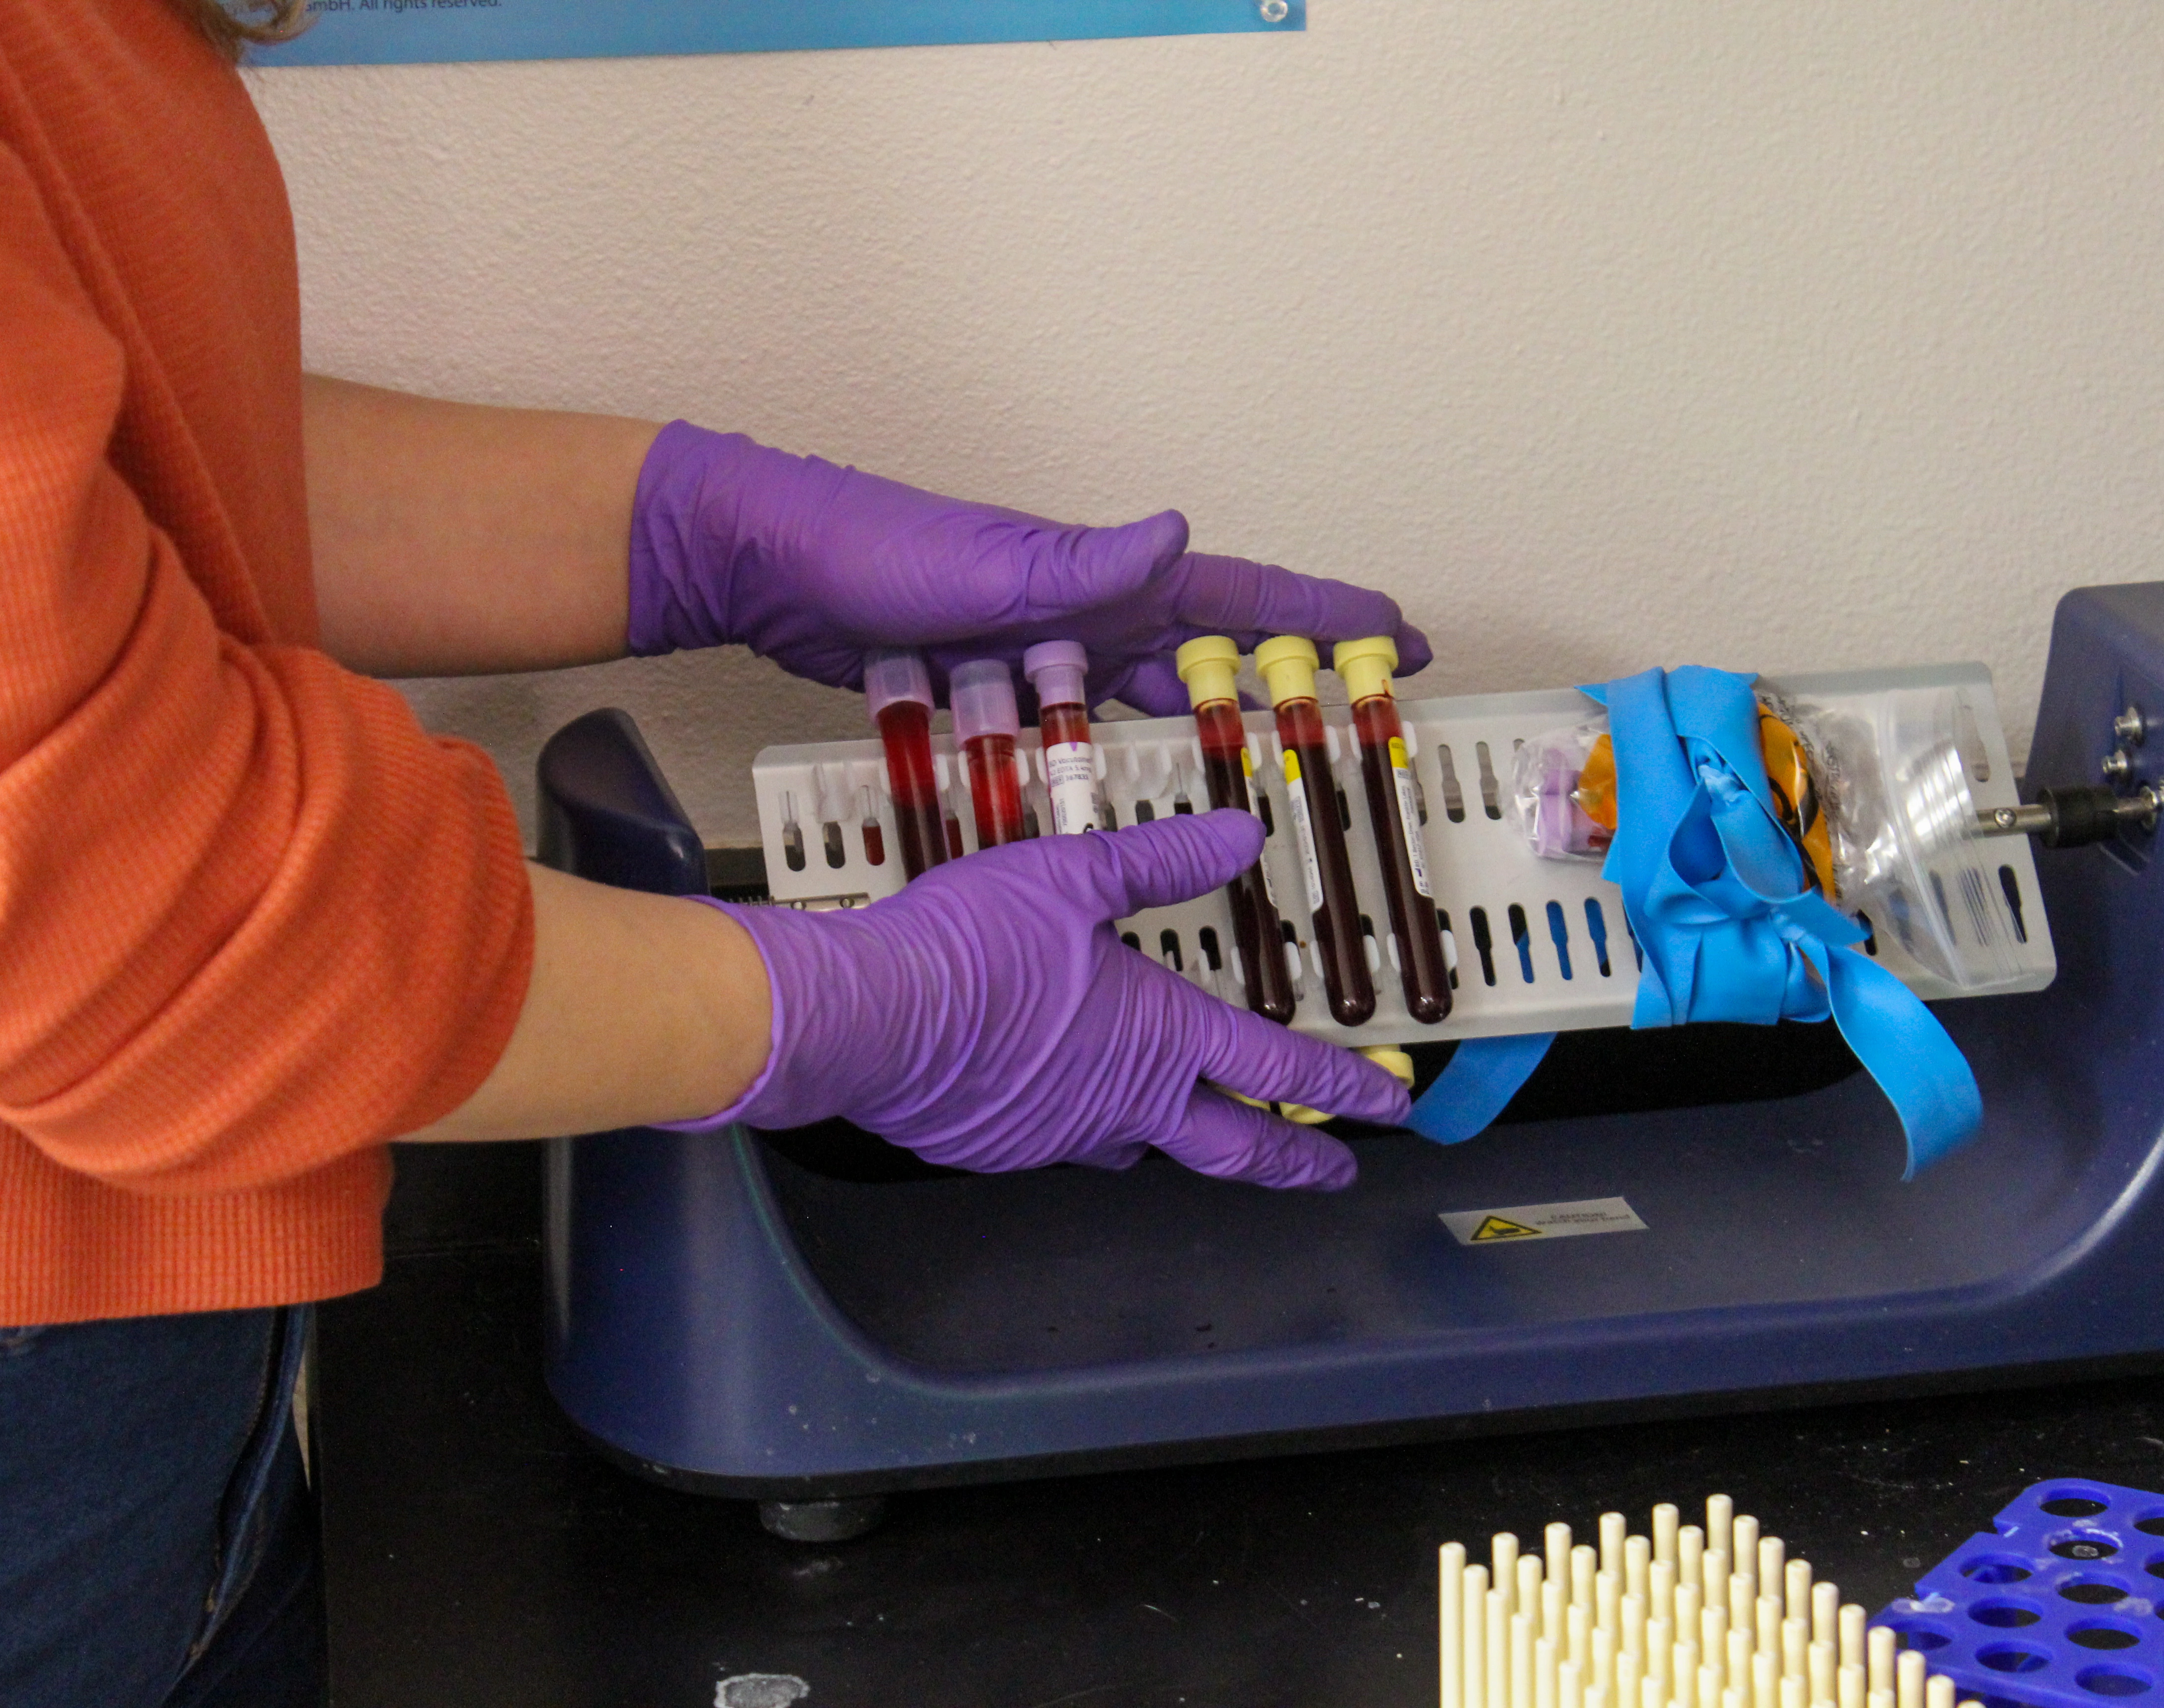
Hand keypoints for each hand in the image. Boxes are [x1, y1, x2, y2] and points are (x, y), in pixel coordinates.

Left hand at [626, 423, 1430, 714]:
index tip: (1400, 637)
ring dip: (1199, 726)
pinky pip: (1071, 722)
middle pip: (1209, 653)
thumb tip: (1171, 536)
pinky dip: (1104, 753)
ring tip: (1258, 777)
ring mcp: (1039, 646)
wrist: (764, 560)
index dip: (1323, 618)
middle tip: (1354, 718)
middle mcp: (1083, 610)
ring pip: (1142, 695)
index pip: (1237, 597)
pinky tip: (1115, 788)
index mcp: (1101, 578)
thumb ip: (1078, 562)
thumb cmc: (864, 546)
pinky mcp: (990, 678)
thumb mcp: (981, 562)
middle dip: (1285, 683)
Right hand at [665, 811, 1406, 1187]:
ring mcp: (1062, 1133)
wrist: (867, 1016)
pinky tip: (1057, 1093)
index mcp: (1158, 1035)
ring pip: (1139, 1143)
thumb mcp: (1075, 874)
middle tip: (1333, 1168)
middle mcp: (1124, 1101)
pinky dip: (1079, 1121)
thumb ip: (1165, 860)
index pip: (1275, 1068)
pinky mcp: (1002, 1146)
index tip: (1390, 1107)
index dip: (1343, 1087)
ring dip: (1176, 1135)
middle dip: (1295, 1159)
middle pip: (1234, 1146)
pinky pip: (1060, 1138)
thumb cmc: (971, 945)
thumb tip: (1242, 838)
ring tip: (1186, 1122)